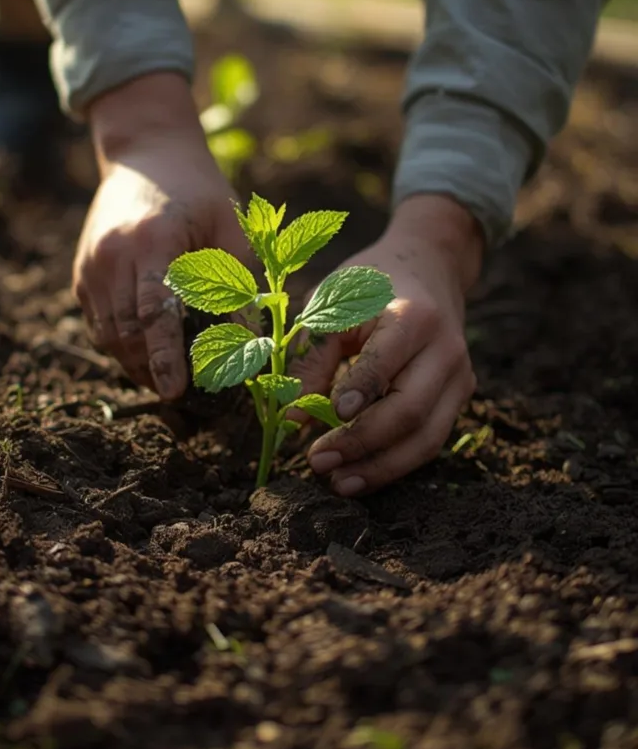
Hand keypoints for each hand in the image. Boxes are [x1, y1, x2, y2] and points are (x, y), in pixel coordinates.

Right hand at [73, 72, 247, 397]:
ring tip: (165, 383)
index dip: (164, 356)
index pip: (154, 312)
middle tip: (182, 398)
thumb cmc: (200, 191)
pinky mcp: (82, 272)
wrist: (147, 152)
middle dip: (151, 370)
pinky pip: (98, 323)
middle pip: (126, 332)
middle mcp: (113, 253)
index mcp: (153, 239)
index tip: (175, 391)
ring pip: (107, 334)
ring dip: (135, 364)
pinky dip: (120, 346)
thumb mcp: (231, 228)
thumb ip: (239, 283)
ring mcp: (91, 264)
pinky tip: (146, 357)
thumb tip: (252, 345)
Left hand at [292, 195, 483, 495]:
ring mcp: (459, 378)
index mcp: (413, 316)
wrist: (429, 266)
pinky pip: (430, 442)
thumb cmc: (370, 285)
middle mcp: (445, 350)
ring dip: (380, 468)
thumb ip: (312, 359)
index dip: (360, 392)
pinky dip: (394, 464)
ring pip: (426, 439)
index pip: (387, 362)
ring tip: (337, 483)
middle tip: (317, 462)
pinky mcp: (459, 399)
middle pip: (410, 411)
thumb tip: (289, 420)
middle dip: (361, 444)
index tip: (330, 415)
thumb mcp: (333, 304)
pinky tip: (360, 474)